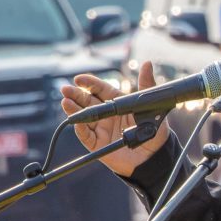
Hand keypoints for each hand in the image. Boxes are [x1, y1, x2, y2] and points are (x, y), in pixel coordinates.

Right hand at [60, 61, 170, 176]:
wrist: (155, 156)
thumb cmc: (155, 130)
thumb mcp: (151, 106)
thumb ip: (146, 84)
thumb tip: (147, 63)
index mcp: (118, 102)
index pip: (101, 89)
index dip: (90, 83)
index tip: (79, 78)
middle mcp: (107, 114)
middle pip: (88, 101)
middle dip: (76, 94)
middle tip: (66, 89)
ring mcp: (101, 128)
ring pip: (83, 117)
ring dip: (73, 109)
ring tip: (65, 102)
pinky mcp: (98, 144)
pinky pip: (86, 136)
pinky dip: (80, 129)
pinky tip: (76, 121)